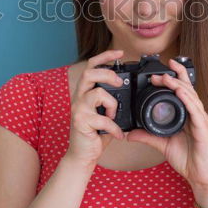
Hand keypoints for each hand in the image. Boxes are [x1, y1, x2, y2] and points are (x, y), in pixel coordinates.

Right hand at [64, 49, 125, 167]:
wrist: (82, 155)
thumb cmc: (95, 133)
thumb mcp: (104, 112)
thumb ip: (110, 100)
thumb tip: (128, 91)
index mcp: (85, 92)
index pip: (91, 67)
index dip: (104, 57)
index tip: (119, 52)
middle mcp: (79, 97)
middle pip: (90, 74)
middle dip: (108, 74)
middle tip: (120, 83)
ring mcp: (78, 109)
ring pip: (98, 93)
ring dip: (112, 104)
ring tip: (114, 116)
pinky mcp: (81, 122)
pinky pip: (103, 119)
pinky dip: (114, 128)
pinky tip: (118, 134)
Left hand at [126, 58, 207, 189]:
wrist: (202, 177)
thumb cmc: (189, 160)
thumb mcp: (163, 145)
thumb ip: (147, 136)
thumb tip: (129, 133)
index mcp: (188, 115)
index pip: (182, 91)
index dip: (172, 78)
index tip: (157, 72)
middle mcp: (196, 114)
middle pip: (187, 89)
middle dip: (174, 77)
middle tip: (159, 71)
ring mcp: (201, 120)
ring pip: (191, 96)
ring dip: (179, 85)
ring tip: (167, 77)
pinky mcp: (204, 129)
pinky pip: (196, 111)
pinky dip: (188, 100)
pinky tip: (180, 92)